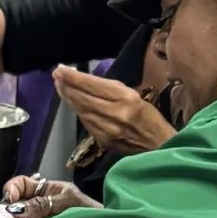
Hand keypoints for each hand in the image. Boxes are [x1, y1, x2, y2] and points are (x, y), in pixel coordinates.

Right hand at [0, 177, 94, 217]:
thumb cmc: (91, 214)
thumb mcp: (66, 203)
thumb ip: (42, 204)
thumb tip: (15, 208)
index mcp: (49, 191)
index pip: (22, 184)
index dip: (12, 189)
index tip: (9, 200)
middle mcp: (42, 205)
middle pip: (17, 204)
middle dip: (11, 210)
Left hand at [54, 68, 174, 154]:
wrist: (160, 148)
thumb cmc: (151, 119)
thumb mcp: (135, 96)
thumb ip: (112, 90)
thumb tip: (88, 82)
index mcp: (125, 99)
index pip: (93, 85)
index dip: (74, 78)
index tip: (61, 69)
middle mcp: (114, 113)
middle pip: (83, 98)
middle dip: (67, 86)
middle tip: (56, 76)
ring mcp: (106, 129)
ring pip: (81, 110)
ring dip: (68, 98)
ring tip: (60, 86)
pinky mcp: (103, 140)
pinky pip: (86, 122)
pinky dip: (78, 110)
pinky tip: (73, 103)